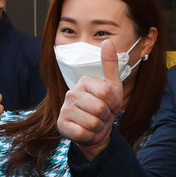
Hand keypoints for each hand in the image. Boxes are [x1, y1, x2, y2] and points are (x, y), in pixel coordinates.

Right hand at [57, 40, 121, 159]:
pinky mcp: (61, 125)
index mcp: (84, 81)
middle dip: (106, 116)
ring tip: (95, 122)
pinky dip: (89, 135)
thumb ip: (110, 65)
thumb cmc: (106, 106)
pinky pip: (83, 133)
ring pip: (92, 122)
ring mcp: (65, 109)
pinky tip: (86, 131)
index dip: (113, 103)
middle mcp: (71, 93)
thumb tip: (108, 41)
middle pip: (100, 108)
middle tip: (102, 115)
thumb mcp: (113, 86)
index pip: (106, 93)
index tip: (110, 104)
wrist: (97, 130)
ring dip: (99, 126)